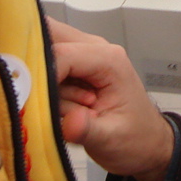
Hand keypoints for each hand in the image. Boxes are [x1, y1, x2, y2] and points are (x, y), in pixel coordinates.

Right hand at [48, 19, 173, 180]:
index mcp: (109, 61)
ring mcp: (85, 56)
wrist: (146, 144)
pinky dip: (46, 87)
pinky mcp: (76, 67)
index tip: (33, 100)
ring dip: (44, 82)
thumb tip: (70, 122)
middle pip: (49, 36)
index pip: (62, 53)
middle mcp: (97, 50)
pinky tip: (64, 108)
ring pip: (45, 50)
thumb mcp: (111, 140)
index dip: (42, 76)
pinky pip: (48, 65)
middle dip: (36, 67)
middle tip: (42, 100)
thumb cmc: (136, 139)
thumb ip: (87, 130)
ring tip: (69, 111)